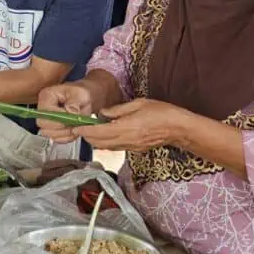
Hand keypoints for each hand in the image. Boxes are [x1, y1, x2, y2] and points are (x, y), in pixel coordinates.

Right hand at [36, 82, 94, 143]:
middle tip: (74, 124)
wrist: (83, 101)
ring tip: (75, 127)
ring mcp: (45, 120)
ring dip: (65, 133)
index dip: (59, 117)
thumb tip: (70, 111)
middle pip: (43, 124)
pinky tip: (73, 131)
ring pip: (49, 133)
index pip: (46, 112)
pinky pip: (55, 139)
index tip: (71, 118)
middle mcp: (43, 108)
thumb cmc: (80, 95)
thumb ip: (76, 102)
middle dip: (61, 127)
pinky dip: (66, 137)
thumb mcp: (81, 94)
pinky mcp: (50, 129)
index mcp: (47, 96)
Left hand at [71, 98, 185, 152]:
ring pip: (106, 148)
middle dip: (87, 137)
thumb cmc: (161, 112)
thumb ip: (118, 110)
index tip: (75, 127)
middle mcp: (126, 140)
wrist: (178, 129)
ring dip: (95, 141)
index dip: (85, 131)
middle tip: (79, 127)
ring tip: (90, 130)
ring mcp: (131, 147)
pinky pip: (115, 148)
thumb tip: (102, 113)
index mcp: (126, 128)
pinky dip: (106, 143)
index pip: (99, 133)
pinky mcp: (135, 150)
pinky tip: (105, 134)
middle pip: (99, 143)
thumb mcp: (139, 103)